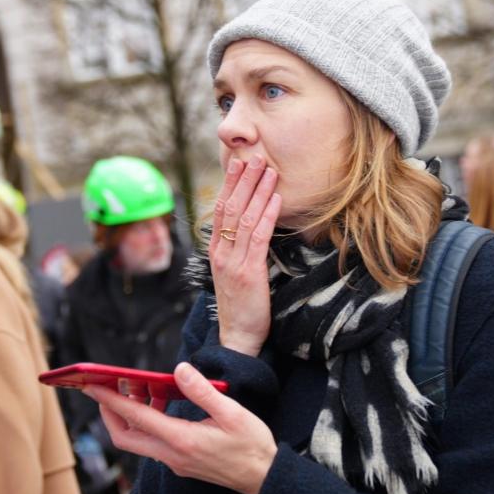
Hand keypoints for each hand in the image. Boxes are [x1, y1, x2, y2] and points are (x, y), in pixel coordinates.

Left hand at [86, 362, 277, 493]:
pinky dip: (147, 423)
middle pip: (124, 437)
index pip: (136, 418)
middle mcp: (171, 455)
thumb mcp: (232, 412)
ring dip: (130, 417)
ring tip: (139, 389)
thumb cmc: (251, 445)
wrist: (262, 478)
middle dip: (109, 412)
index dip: (111, 400)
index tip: (93, 385)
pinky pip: (152, 443)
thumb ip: (202, 391)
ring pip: (137, 441)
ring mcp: (174, 462)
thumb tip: (179, 370)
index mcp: (181, 440)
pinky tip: (162, 404)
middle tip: (105, 387)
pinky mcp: (180, 464)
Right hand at [210, 156, 281, 357]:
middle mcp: (221, 253)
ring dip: (258, 191)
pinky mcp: (248, 272)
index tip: (238, 163)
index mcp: (216, 251)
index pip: (221, 209)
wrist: (238, 337)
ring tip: (269, 169)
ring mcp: (233, 262)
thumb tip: (253, 226)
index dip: (230, 184)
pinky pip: (258, 237)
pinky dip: (268, 215)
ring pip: (244, 218)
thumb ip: (240, 249)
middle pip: (231, 207)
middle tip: (254, 156)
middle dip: (243, 180)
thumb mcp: (235, 273)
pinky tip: (276, 199)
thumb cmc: (242, 305)